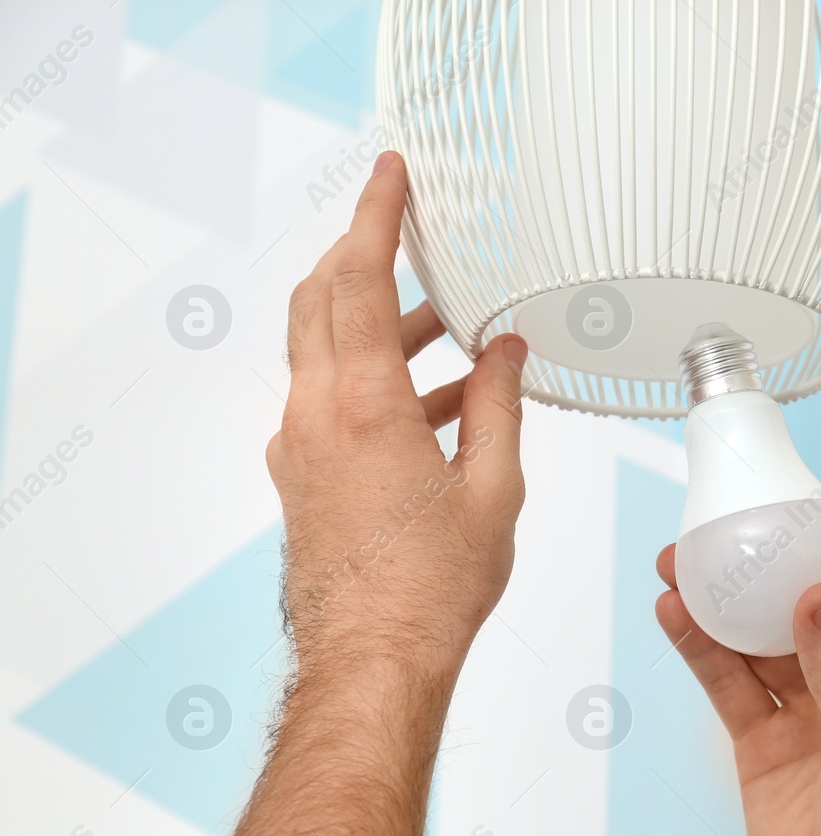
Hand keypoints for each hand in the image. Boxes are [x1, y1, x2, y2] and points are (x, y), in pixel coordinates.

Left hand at [268, 151, 528, 688]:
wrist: (373, 661)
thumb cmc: (432, 589)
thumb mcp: (492, 487)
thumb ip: (497, 405)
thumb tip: (505, 351)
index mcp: (365, 405)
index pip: (357, 281)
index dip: (374, 218)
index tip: (388, 175)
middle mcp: (317, 414)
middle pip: (322, 301)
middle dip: (361, 254)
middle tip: (403, 228)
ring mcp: (301, 446)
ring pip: (324, 350)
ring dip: (377, 321)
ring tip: (445, 321)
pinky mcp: (303, 475)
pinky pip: (332, 398)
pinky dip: (374, 376)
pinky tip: (434, 399)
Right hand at [655, 542, 820, 835]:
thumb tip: (819, 598)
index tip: (792, 510)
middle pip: (804, 608)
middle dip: (763, 569)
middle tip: (721, 533)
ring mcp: (807, 713)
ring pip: (758, 642)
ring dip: (723, 606)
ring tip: (681, 564)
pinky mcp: (764, 744)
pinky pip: (730, 685)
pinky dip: (702, 651)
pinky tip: (676, 618)